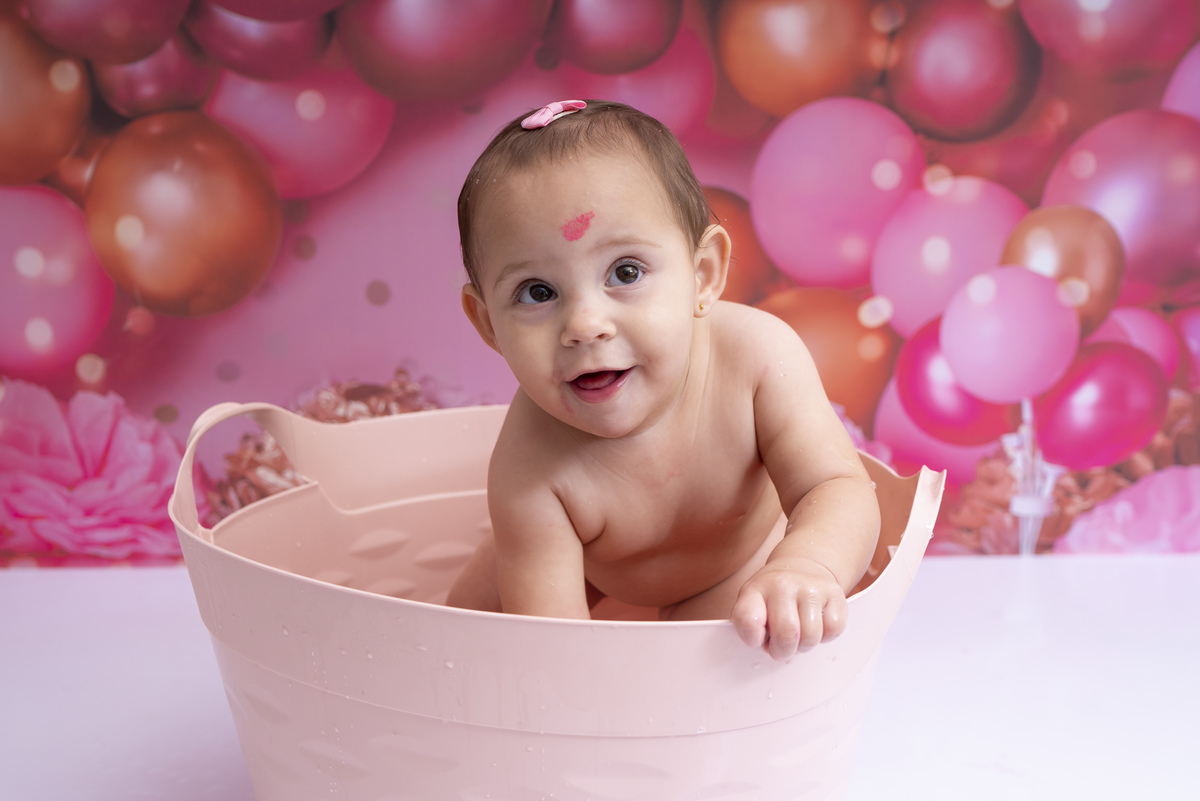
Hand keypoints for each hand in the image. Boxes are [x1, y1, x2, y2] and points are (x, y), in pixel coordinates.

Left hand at [730, 557, 847, 661]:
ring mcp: (810, 586)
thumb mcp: (752, 606)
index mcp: (755, 589)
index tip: (758, 639)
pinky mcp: (834, 592)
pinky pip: (833, 630)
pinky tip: (816, 624)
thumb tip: (769, 645)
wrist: (799, 567)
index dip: (752, 638)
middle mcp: (782, 584)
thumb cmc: (772, 598)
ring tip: (798, 635)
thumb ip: (751, 627)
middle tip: (781, 647)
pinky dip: (825, 636)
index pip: (747, 620)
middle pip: (786, 636)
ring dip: (804, 646)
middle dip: (783, 651)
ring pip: (811, 637)